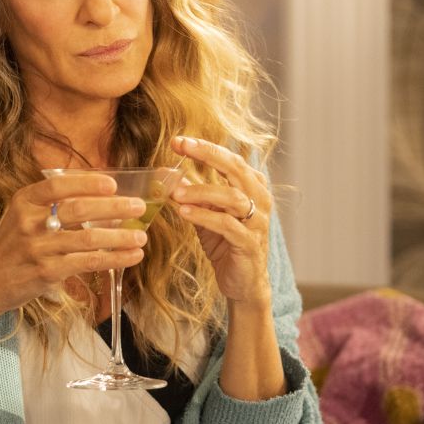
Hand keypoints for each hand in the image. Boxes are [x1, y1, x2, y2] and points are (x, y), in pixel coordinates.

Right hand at [0, 173, 148, 313]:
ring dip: (119, 237)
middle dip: (113, 208)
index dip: (87, 183)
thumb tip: (99, 192)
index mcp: (25, 200)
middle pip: (78, 209)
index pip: (58, 185)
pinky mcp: (47, 272)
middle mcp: (30, 221)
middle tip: (138, 207)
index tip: (112, 184)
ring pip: (87, 239)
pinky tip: (131, 257)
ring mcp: (38, 248)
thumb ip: (52, 201)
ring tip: (141, 237)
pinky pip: (87, 262)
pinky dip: (113, 259)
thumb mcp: (22, 213)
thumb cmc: (13, 243)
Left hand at [170, 136, 271, 307]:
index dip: (205, 147)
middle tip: (181, 148)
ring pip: (232, 197)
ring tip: (175, 191)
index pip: (230, 158)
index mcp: (251, 187)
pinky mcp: (249, 244)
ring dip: (201, 191)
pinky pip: (227, 225)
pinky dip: (204, 216)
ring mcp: (257, 222)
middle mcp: (259, 199)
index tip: (177, 141)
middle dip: (207, 155)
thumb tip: (164, 172)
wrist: (242, 283)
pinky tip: (184, 212)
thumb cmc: (224, 242)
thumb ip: (190, 192)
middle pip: (236, 169)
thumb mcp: (204, 212)